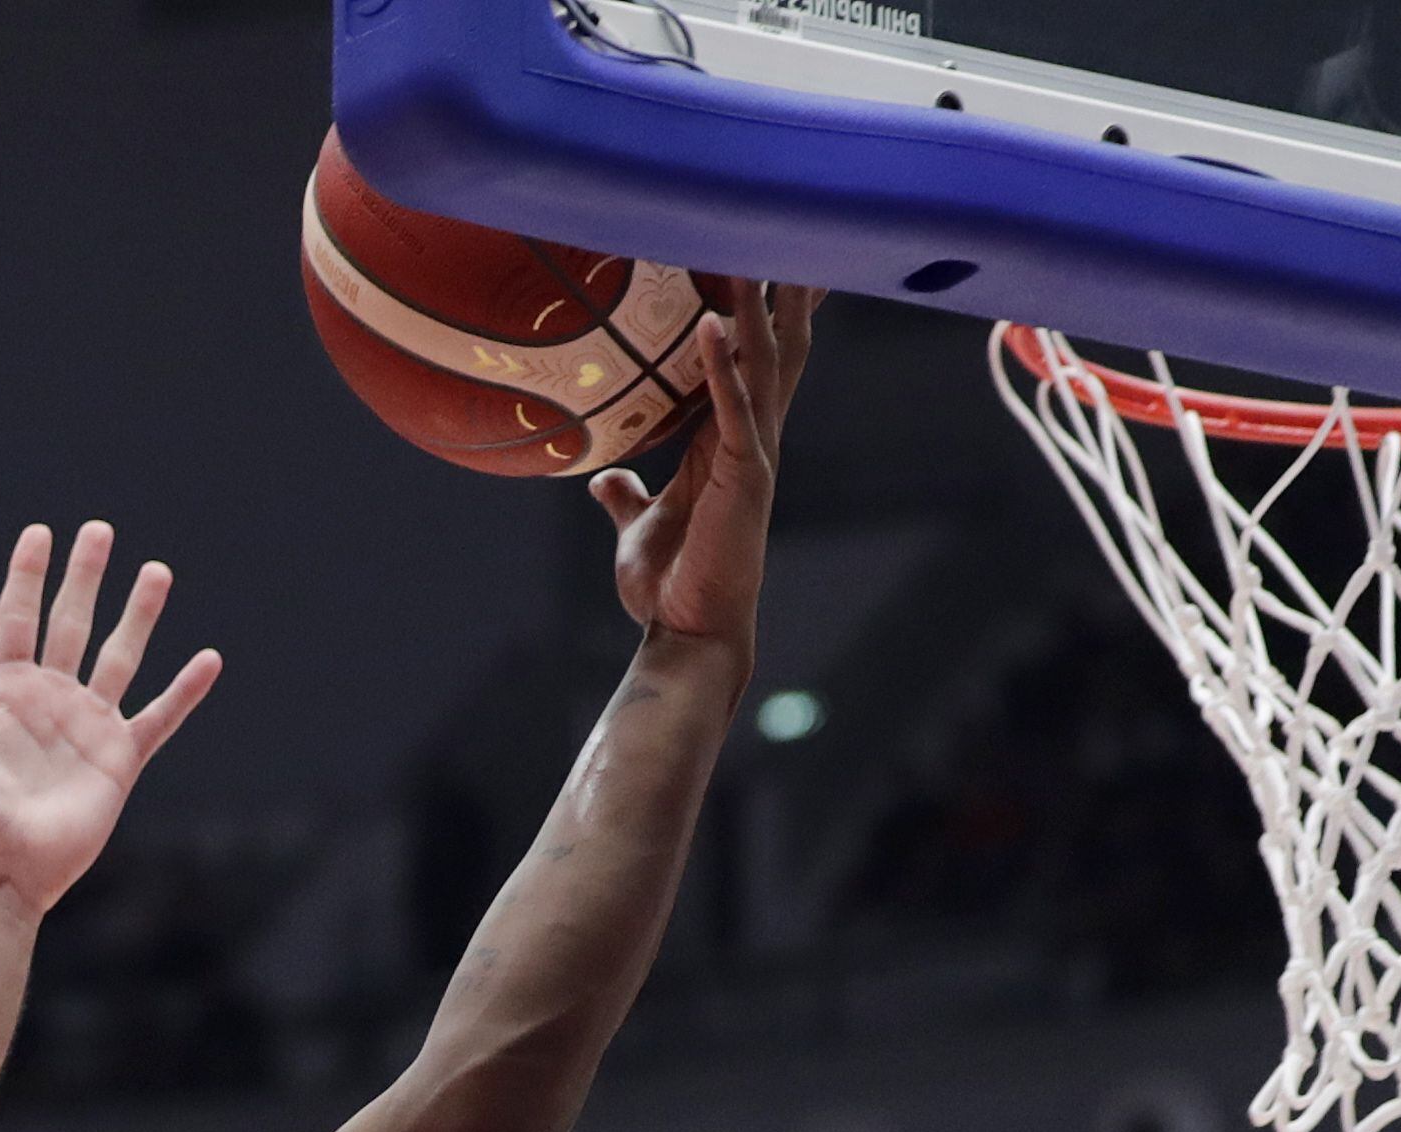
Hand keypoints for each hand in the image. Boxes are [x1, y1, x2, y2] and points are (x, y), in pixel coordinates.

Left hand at [0, 520, 222, 913]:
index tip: (40, 533)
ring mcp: (87, 727)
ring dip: (139, 614)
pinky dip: (184, 691)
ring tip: (157, 571)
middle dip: (86, 576)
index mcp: (6, 691)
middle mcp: (50, 701)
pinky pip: (159, 717)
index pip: (19, 617)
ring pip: (120, 656)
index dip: (28, 575)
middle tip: (99, 530)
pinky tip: (208, 660)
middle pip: (72, 623)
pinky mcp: (119, 760)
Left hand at [597, 281, 818, 657]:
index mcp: (731, 443)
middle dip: (786, 290)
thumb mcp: (639, 527)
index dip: (768, 312)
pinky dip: (722, 367)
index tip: (775, 259)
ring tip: (752, 246)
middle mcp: (752, 439)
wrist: (687, 634)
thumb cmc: (672, 585)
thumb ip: (625, 496)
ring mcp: (753, 455)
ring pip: (763, 364)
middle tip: (797, 228)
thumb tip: (603, 479)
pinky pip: (732, 410)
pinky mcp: (743, 478)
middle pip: (777, 348)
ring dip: (757, 306)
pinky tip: (713, 324)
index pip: (756, 362)